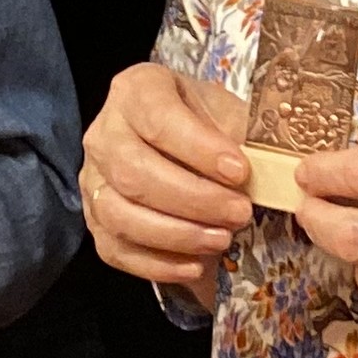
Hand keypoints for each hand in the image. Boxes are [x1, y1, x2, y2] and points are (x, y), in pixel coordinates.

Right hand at [78, 64, 251, 287]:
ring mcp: (93, 180)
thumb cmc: (209, 125)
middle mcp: (104, 133)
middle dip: (193, 199)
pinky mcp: (95, 221)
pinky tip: (196, 266)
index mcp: (137, 91)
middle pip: (134, 172)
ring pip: (120, 214)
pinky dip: (157, 264)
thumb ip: (239, 136)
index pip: (158, 119)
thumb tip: (265, 172)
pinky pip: (116, 250)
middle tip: (240, 213)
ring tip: (223, 239)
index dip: (199, 149)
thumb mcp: (228, 113)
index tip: (241, 171)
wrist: (188, 146)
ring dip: (176, 234)